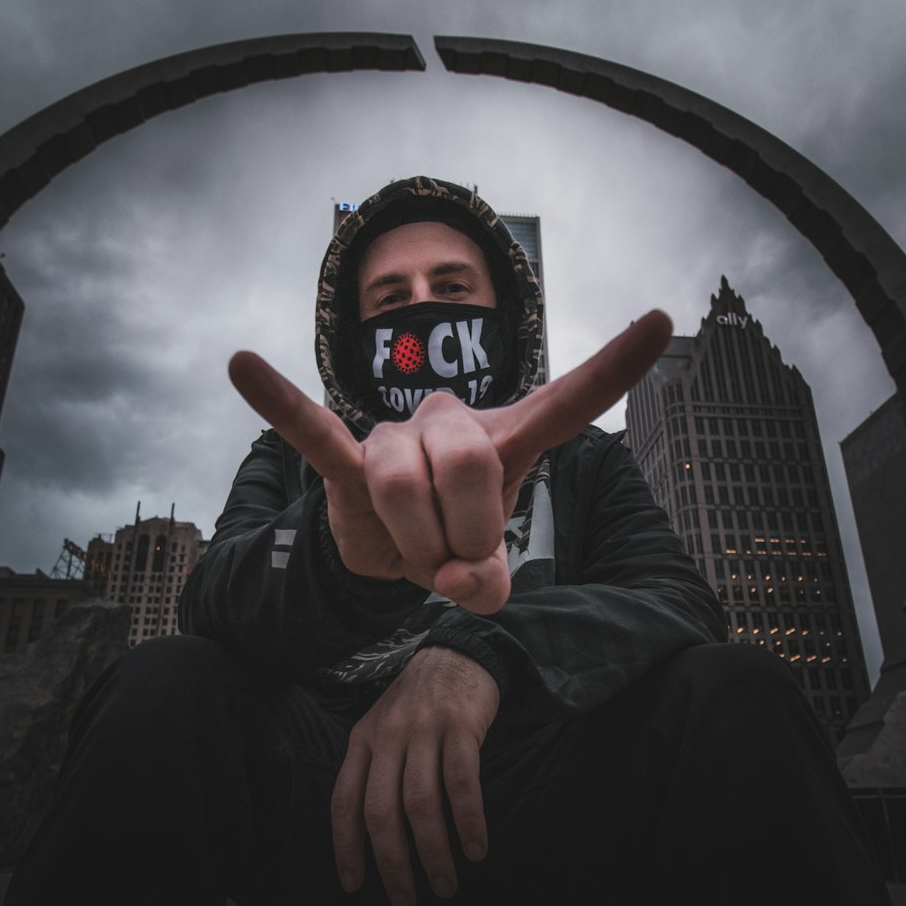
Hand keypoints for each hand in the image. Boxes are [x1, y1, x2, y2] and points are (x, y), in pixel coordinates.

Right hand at [229, 310, 672, 613]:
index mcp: (506, 439)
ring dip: (416, 546)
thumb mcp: (482, 568)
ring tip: (418, 563)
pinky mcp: (345, 461)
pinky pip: (313, 433)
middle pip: (469, 463)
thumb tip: (468, 584)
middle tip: (460, 570)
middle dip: (468, 534)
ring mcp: (396, 437)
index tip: (663, 320)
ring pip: (407, 484)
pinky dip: (283, 408)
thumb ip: (490, 579)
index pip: (568, 401)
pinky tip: (243, 367)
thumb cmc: (447, 541)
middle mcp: (452, 422)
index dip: (614, 367)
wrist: (387, 553)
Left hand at [329, 646, 498, 905]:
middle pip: (381, 812)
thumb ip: (373, 770)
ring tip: (445, 887)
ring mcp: (425, 730)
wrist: (458, 652)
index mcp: (362, 740)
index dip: (346, 847)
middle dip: (392, 864)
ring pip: (421, 804)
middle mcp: (388, 737)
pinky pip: (462, 784)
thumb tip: (370, 837)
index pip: (344, 802)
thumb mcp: (383, 728)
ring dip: (433, 854)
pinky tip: (476, 850)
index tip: (354, 886)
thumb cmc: (419, 703)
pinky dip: (468, 822)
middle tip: (405, 902)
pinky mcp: (461, 726)